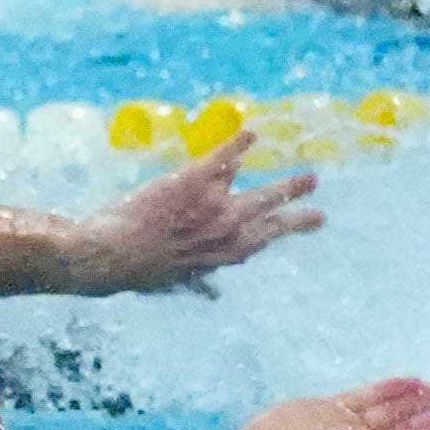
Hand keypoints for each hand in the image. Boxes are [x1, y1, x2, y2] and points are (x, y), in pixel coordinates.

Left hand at [69, 133, 323, 293]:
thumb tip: (213, 296)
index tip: (310, 222)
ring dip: (288, 186)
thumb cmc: (139, 271)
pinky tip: (251, 133)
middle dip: (299, 206)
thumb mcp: (175, 281)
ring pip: (263, 192)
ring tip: (309, 177)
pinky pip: (225, 157)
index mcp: (224, 255)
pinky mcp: (196, 180)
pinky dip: (239, 143)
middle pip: (274, 215)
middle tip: (317, 192)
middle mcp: (228, 231)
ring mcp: (215, 205)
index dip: (288, 228)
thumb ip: (198, 282)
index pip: (266, 238)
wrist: (112, 253)